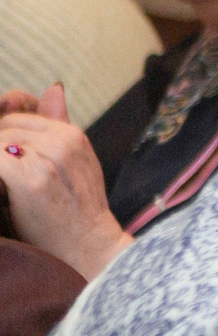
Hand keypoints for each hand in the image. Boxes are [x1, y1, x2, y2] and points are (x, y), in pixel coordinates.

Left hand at [0, 83, 129, 277]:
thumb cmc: (80, 210)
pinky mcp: (28, 178)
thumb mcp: (79, 160)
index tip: (11, 160)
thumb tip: (52, 88)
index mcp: (72, 134)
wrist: (91, 247)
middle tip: (9, 174)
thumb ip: (60, 123)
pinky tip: (2, 187)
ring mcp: (46, 158)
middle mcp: (62, 141)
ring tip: (9, 183)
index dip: (5, 137)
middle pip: (5, 127)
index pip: (19, 117)